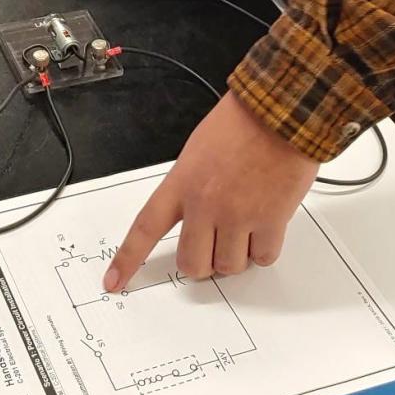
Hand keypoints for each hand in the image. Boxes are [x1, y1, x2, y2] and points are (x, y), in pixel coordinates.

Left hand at [104, 92, 318, 290]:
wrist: (280, 113)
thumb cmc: (241, 123)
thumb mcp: (198, 150)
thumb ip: (190, 186)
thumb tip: (194, 219)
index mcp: (181, 183)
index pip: (146, 228)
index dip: (128, 260)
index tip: (114, 281)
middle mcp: (205, 204)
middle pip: (192, 263)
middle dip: (202, 262)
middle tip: (212, 247)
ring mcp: (238, 216)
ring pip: (228, 266)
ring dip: (236, 255)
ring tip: (245, 226)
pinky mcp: (270, 222)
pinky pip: (262, 258)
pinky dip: (263, 250)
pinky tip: (265, 226)